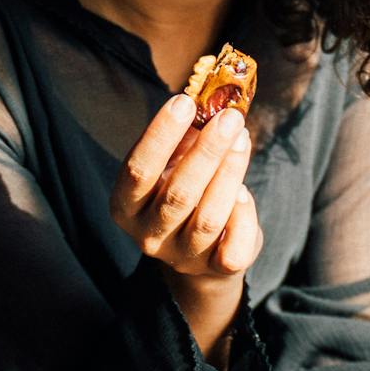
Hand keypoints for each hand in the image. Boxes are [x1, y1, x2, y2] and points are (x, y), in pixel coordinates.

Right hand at [110, 92, 262, 281]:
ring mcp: (181, 257)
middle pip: (178, 194)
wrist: (199, 251)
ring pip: (208, 217)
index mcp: (125, 206)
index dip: (160, 136)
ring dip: (229, 174)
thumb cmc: (183, 191)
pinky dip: (243, 216)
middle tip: (230, 117)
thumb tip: (209, 101)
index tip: (185, 102)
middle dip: (207, 151)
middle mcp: (148, 236)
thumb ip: (185, 139)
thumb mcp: (174, 165)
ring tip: (242, 140)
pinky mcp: (214, 269)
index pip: (137, 170)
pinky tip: (244, 192)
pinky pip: (233, 246)